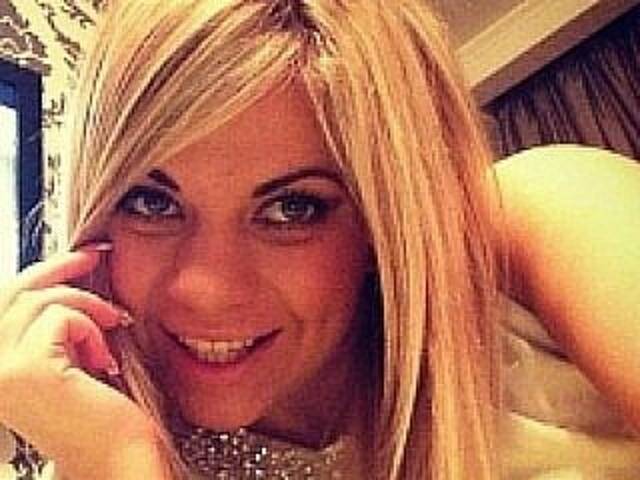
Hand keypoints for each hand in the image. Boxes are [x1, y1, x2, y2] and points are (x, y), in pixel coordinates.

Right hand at [0, 246, 161, 478]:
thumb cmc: (100, 412)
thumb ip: (54, 326)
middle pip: (13, 292)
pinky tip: (103, 359)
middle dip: (60, 266)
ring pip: (41, 300)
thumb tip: (65, 278)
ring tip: (112, 329)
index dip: (40, 273)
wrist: (119, 455)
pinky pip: (62, 317)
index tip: (78, 256)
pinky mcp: (26, 371)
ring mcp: (0, 370)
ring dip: (88, 307)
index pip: (3, 304)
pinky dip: (92, 329)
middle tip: (96, 256)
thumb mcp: (68, 357)